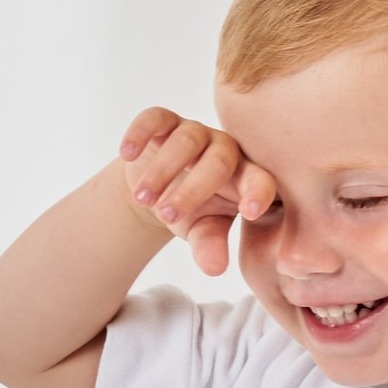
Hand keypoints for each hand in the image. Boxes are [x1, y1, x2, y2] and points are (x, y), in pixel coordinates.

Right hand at [117, 107, 275, 278]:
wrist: (159, 189)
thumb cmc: (192, 211)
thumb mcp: (202, 231)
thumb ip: (211, 246)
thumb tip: (215, 269)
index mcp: (243, 176)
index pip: (260, 180)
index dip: (258, 192)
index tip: (250, 212)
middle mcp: (223, 148)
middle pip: (218, 161)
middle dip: (191, 190)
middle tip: (166, 215)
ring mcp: (194, 132)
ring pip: (185, 141)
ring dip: (162, 171)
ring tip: (143, 199)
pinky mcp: (165, 122)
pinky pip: (155, 118)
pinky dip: (140, 133)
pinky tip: (127, 155)